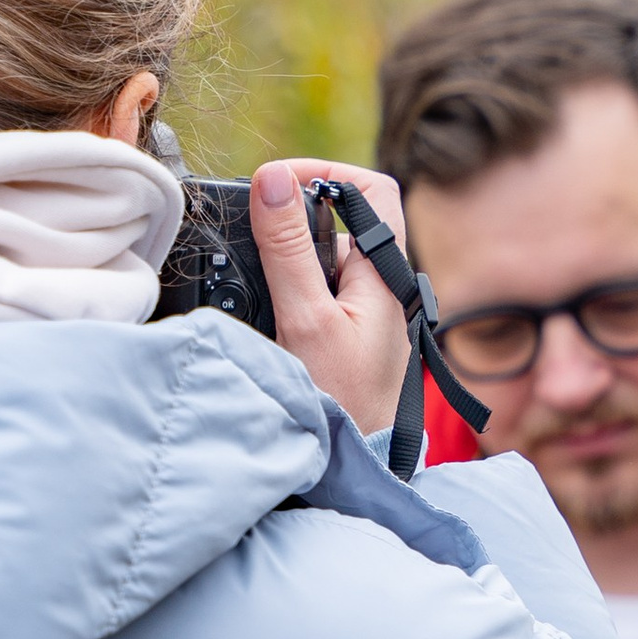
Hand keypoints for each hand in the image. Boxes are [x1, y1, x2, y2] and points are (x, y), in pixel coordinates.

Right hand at [251, 158, 411, 439]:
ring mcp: (363, 308)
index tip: (276, 181)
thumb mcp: (304, 318)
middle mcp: (380, 285)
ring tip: (254, 268)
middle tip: (252, 220)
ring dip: (287, 250)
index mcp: (384, 273)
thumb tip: (273, 178)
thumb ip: (286, 249)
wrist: (350, 466)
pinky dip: (287, 281)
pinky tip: (264, 303)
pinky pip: (316, 286)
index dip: (326, 172)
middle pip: (343, 216)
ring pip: (324, 253)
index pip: (371, 188)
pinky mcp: (344, 330)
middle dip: (295, 211)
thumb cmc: (339, 402)